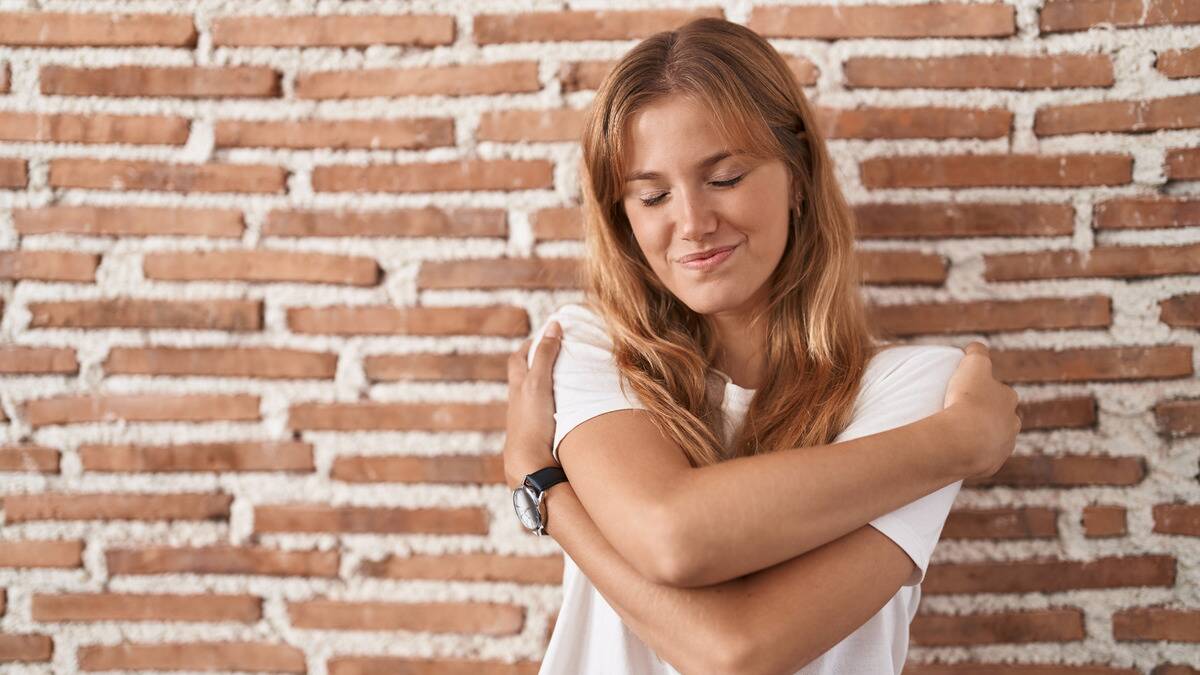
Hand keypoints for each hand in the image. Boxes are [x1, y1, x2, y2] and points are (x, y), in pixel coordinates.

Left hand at [503, 321, 562, 490]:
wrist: (529, 464)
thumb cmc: (532, 422)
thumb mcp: (539, 383)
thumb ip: (546, 355)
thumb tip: (554, 325)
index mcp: (518, 386)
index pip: (518, 358)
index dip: (530, 345)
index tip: (547, 335)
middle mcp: (519, 402)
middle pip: (524, 376)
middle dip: (538, 364)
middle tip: (559, 355)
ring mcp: (528, 420)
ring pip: (535, 397)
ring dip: (548, 386)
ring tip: (569, 380)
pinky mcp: (538, 435)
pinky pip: (544, 414)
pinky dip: (554, 406)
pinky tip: (569, 408)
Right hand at [941, 341, 1020, 478]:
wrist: (963, 441)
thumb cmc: (968, 400)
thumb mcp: (972, 365)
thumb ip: (977, 352)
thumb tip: (975, 347)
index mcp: (1009, 399)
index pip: (1001, 392)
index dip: (985, 391)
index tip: (968, 392)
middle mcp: (1012, 423)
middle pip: (1002, 417)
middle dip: (988, 416)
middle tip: (963, 414)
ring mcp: (1003, 447)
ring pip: (994, 439)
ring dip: (981, 437)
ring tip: (959, 435)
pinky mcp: (991, 465)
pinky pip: (981, 458)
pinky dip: (972, 455)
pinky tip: (956, 451)